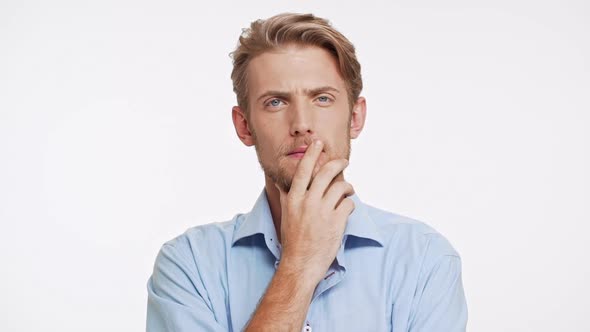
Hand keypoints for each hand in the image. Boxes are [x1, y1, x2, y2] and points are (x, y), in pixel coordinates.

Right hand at [276, 139, 354, 283]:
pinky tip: (347, 209)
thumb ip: (286, 197)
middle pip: (326, 173)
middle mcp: (307, 202)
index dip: (312, 154)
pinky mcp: (336, 223)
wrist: (300, 264)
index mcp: (293, 199)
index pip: (303, 170)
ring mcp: (322, 212)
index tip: (318, 143)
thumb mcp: (286, 215)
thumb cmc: (293, 240)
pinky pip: (348, 205)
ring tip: (348, 190)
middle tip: (343, 161)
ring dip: (347, 187)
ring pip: (341, 187)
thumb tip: (281, 184)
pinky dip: (350, 204)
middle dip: (337, 163)